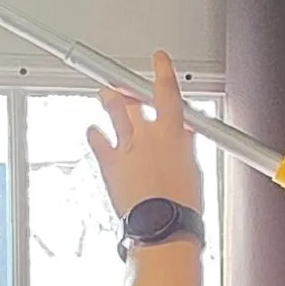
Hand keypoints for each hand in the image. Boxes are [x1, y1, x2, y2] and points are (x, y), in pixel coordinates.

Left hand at [87, 51, 206, 228]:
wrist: (162, 225)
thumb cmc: (181, 204)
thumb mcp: (193, 169)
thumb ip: (185, 147)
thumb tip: (184, 138)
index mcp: (172, 133)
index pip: (168, 91)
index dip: (163, 71)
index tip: (158, 59)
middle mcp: (147, 135)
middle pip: (135, 98)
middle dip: (129, 87)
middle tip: (123, 83)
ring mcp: (126, 147)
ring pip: (114, 110)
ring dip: (109, 99)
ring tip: (104, 92)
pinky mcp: (109, 164)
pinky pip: (96, 140)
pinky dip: (93, 133)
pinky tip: (91, 130)